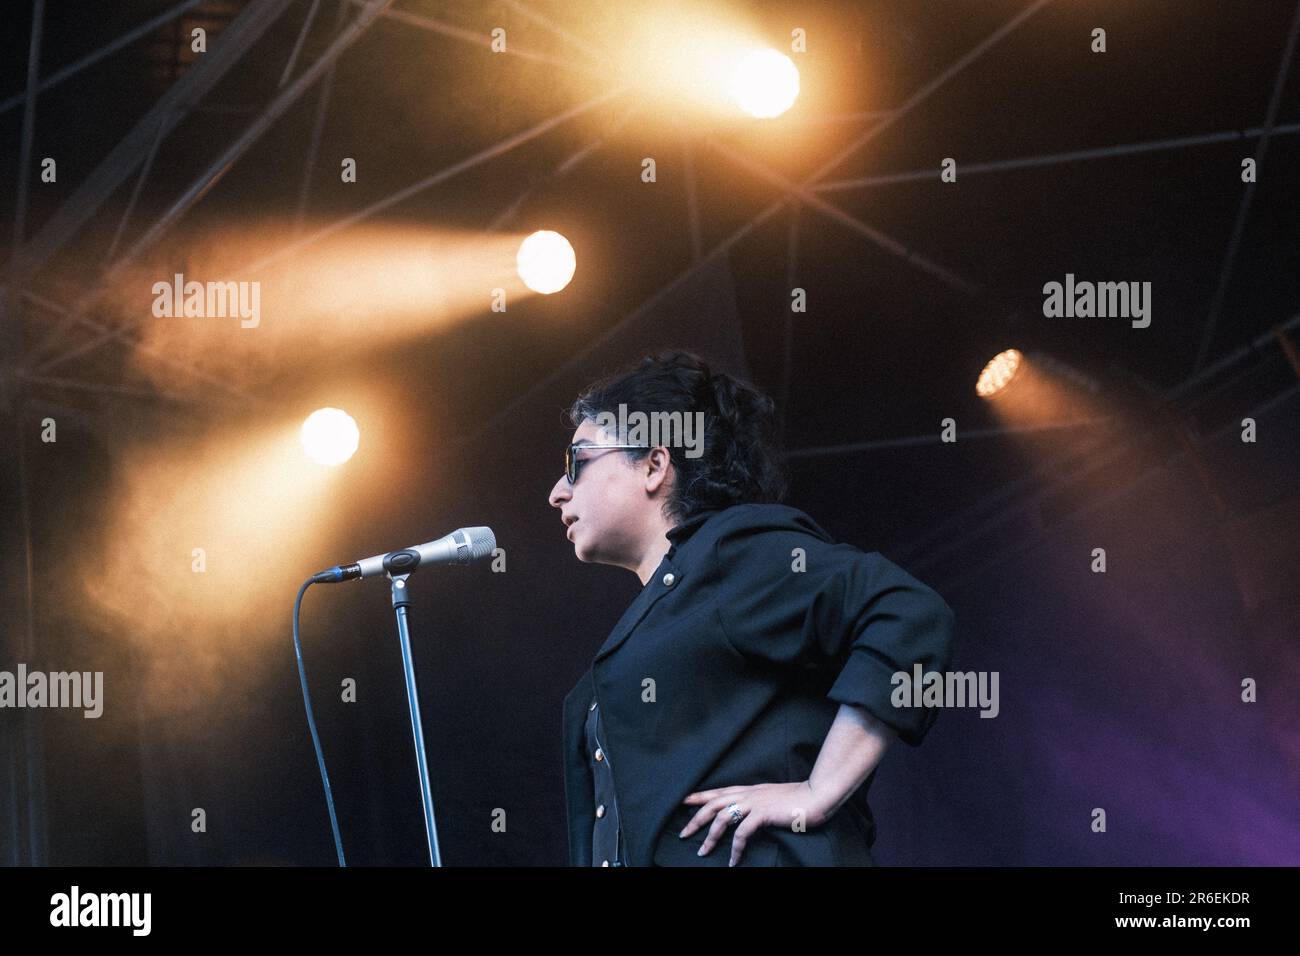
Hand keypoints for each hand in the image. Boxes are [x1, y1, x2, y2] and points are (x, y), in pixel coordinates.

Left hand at [679, 781, 830, 865]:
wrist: (817, 794)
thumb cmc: (798, 798)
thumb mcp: (772, 797)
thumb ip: (758, 802)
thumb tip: (748, 813)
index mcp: (749, 789)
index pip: (718, 791)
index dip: (699, 796)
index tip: (682, 801)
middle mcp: (748, 794)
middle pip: (713, 804)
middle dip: (695, 819)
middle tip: (683, 834)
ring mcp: (755, 803)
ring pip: (722, 817)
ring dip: (710, 836)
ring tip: (703, 852)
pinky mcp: (764, 814)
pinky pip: (742, 833)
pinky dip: (735, 848)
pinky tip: (733, 861)